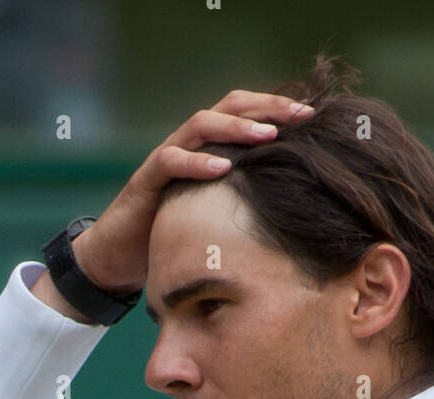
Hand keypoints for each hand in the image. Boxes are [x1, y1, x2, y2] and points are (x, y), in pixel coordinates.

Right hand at [73, 91, 316, 294]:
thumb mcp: (219, 214)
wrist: (119, 257)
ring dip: (236, 128)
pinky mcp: (146, 181)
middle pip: (229, 107)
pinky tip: (222, 167)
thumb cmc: (175, 235)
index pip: (245, 112)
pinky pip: (170, 161)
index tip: (314, 116)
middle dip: (267, 108)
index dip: (277, 109)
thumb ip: (247, 200)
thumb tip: (297, 207)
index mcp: (209, 148)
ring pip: (201, 125)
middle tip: (301, 115)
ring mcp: (166, 158)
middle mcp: (189, 145)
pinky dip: (196, 162)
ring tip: (267, 135)